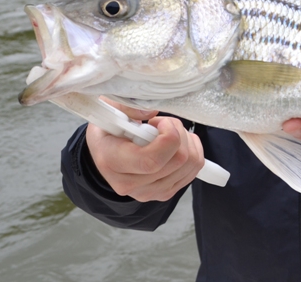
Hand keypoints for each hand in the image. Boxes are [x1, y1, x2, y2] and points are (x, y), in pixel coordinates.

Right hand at [85, 99, 204, 201]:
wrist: (106, 152)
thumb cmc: (109, 129)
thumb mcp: (110, 110)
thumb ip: (128, 107)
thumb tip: (151, 113)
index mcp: (111, 162)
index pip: (151, 160)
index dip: (168, 137)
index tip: (161, 122)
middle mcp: (129, 184)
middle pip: (178, 160)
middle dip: (179, 133)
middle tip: (164, 124)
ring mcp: (148, 192)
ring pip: (191, 164)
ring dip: (187, 142)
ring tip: (168, 134)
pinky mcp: (164, 193)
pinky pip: (194, 170)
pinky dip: (192, 151)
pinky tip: (175, 144)